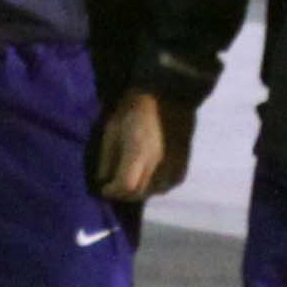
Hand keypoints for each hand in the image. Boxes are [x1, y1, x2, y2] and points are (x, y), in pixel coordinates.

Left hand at [91, 87, 191, 202]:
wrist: (169, 93)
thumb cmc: (134, 108)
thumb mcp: (112, 129)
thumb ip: (107, 158)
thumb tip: (103, 180)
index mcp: (138, 152)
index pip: (125, 186)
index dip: (112, 191)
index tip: (104, 188)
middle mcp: (158, 163)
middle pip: (138, 193)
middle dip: (122, 193)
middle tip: (114, 186)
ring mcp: (173, 166)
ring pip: (153, 192)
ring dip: (139, 191)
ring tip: (131, 182)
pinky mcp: (183, 165)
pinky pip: (167, 186)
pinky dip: (155, 187)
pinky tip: (148, 178)